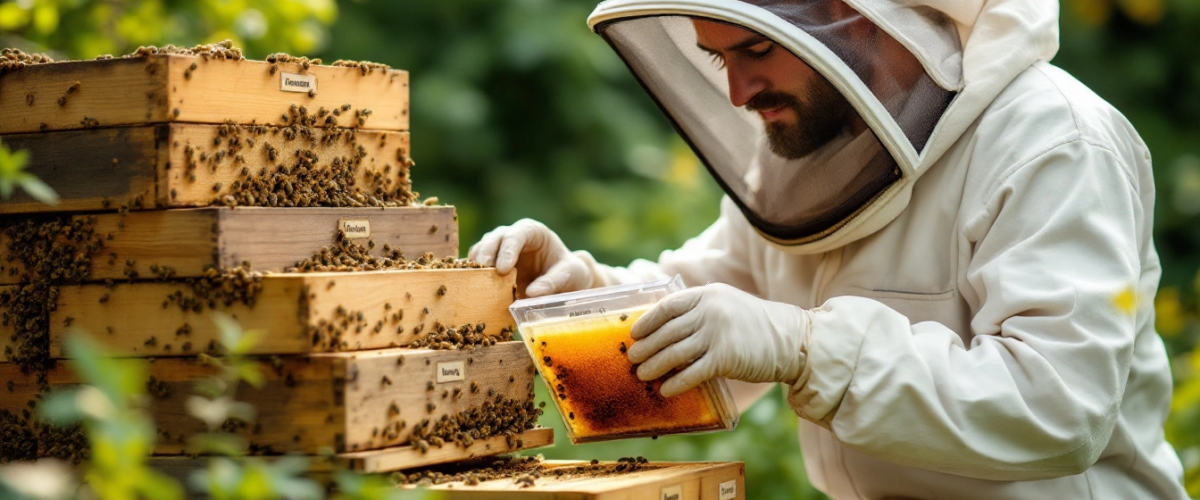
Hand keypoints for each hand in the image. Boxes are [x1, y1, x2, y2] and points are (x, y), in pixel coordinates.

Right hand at [467, 219, 592, 296]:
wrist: (565, 280)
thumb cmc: (569, 271)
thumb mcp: (570, 275)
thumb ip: (553, 282)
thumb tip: (532, 293)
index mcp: (532, 232)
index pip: (516, 235)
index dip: (507, 250)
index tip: (503, 270)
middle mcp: (512, 237)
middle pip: (493, 239)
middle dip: (486, 255)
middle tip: (482, 273)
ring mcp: (499, 250)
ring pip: (481, 251)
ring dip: (477, 267)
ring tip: (475, 283)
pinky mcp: (493, 266)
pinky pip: (479, 268)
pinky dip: (475, 277)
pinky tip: (474, 289)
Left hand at [627, 283, 810, 396]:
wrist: (794, 341)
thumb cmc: (759, 327)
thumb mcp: (728, 306)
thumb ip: (702, 311)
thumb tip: (668, 329)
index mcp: (708, 295)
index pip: (668, 307)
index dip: (647, 321)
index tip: (634, 333)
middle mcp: (709, 311)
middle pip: (666, 332)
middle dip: (646, 348)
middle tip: (632, 359)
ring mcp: (717, 334)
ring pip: (674, 353)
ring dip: (654, 366)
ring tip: (642, 376)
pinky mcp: (725, 358)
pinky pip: (691, 373)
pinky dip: (675, 383)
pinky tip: (665, 390)